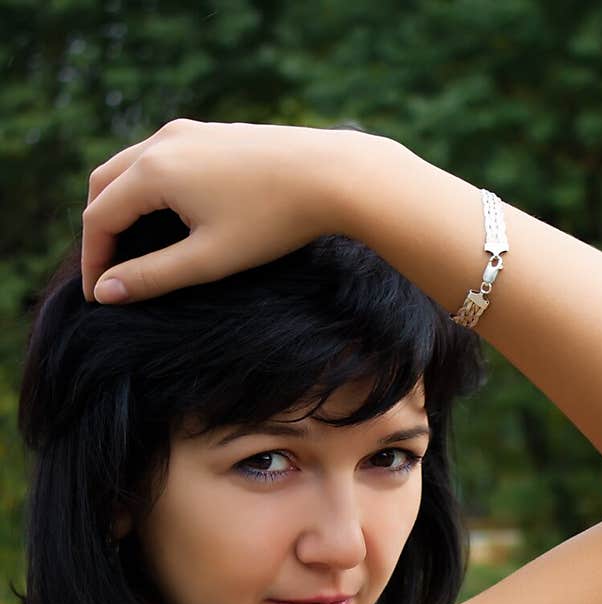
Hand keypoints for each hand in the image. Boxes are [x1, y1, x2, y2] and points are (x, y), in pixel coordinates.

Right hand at [80, 118, 364, 304]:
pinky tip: (163, 216)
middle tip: (105, 273)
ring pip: (130, 166)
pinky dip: (146, 187)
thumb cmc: (272, 221)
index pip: (99, 217)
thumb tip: (107, 292)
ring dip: (119, 204)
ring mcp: (187, 131)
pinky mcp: (211, 132)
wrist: (332, 175)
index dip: (93, 260)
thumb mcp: (208, 260)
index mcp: (154, 170)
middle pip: (104, 184)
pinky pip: (160, 157)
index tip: (98, 298)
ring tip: (127, 247)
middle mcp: (162, 141)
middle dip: (98, 229)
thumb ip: (153, 276)